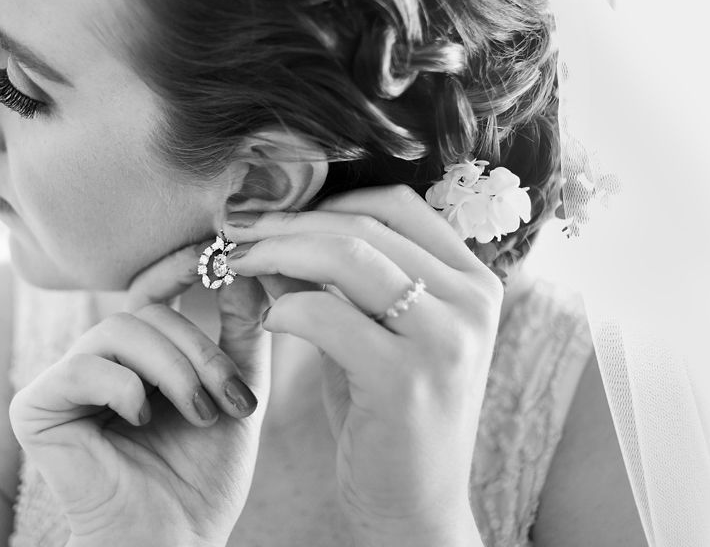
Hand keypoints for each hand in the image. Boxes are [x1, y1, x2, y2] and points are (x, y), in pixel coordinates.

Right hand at [8, 247, 270, 546]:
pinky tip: (143, 421)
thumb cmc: (202, 478)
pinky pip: (84, 367)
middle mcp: (97, 361)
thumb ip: (242, 334)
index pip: (153, 291)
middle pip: (148, 313)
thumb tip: (246, 266)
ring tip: (201, 416)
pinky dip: (126, 389)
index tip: (219, 253)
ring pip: (121, 332)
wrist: (173, 543)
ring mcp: (64, 382)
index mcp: (138, 356)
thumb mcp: (236, 394)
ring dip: (174, 370)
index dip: (180, 265)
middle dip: (199, 352)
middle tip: (230, 401)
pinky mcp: (36, 407)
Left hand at [223, 185, 499, 546]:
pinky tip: (266, 320)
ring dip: (277, 251)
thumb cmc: (387, 415)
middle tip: (236, 232)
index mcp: (473, 280)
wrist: (415, 509)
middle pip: (365, 222)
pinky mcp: (406, 380)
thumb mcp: (373, 332)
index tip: (274, 213)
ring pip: (346, 255)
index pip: (396, 203)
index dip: (328, 198)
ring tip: (237, 263)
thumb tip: (272, 222)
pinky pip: (326, 315)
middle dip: (287, 222)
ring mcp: (445, 338)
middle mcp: (472, 300)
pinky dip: (283, 307)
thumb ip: (339, 277)